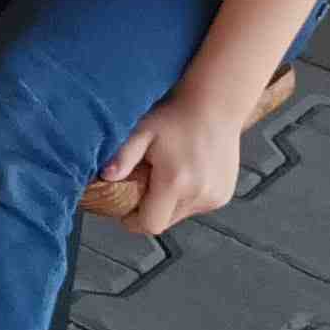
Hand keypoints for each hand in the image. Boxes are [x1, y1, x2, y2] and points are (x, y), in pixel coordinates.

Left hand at [102, 83, 250, 233]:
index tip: (125, 208)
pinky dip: (187, 197)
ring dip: (169, 203)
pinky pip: (197, 207)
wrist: (215, 105)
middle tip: (146, 182)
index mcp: (175, 183)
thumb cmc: (175, 117)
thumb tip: (106, 176)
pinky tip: (185, 173)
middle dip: (151, 208)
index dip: (134, 220)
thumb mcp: (142, 131)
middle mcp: (198, 195)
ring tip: (168, 173)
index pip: (150, 224)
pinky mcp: (223, 195)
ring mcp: (214, 197)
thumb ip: (123, 156)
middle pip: (165, 221)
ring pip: (181, 215)